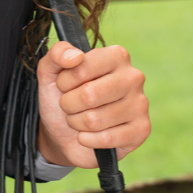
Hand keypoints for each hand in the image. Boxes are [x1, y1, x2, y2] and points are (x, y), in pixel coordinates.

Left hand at [36, 42, 149, 168]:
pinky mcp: (141, 130)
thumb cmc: (62, 97)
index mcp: (116, 56)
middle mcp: (133, 77)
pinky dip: (87, 140)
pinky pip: (106, 138)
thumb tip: (75, 56)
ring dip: (76, 123)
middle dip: (69, 104)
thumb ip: (57, 53)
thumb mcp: (50, 71)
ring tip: (79, 119)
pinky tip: (89, 135)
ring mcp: (140, 104)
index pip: (81, 68)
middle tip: (69, 105)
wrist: (64, 133)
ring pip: (95, 120)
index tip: (64, 85)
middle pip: (89, 95)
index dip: (64, 82)